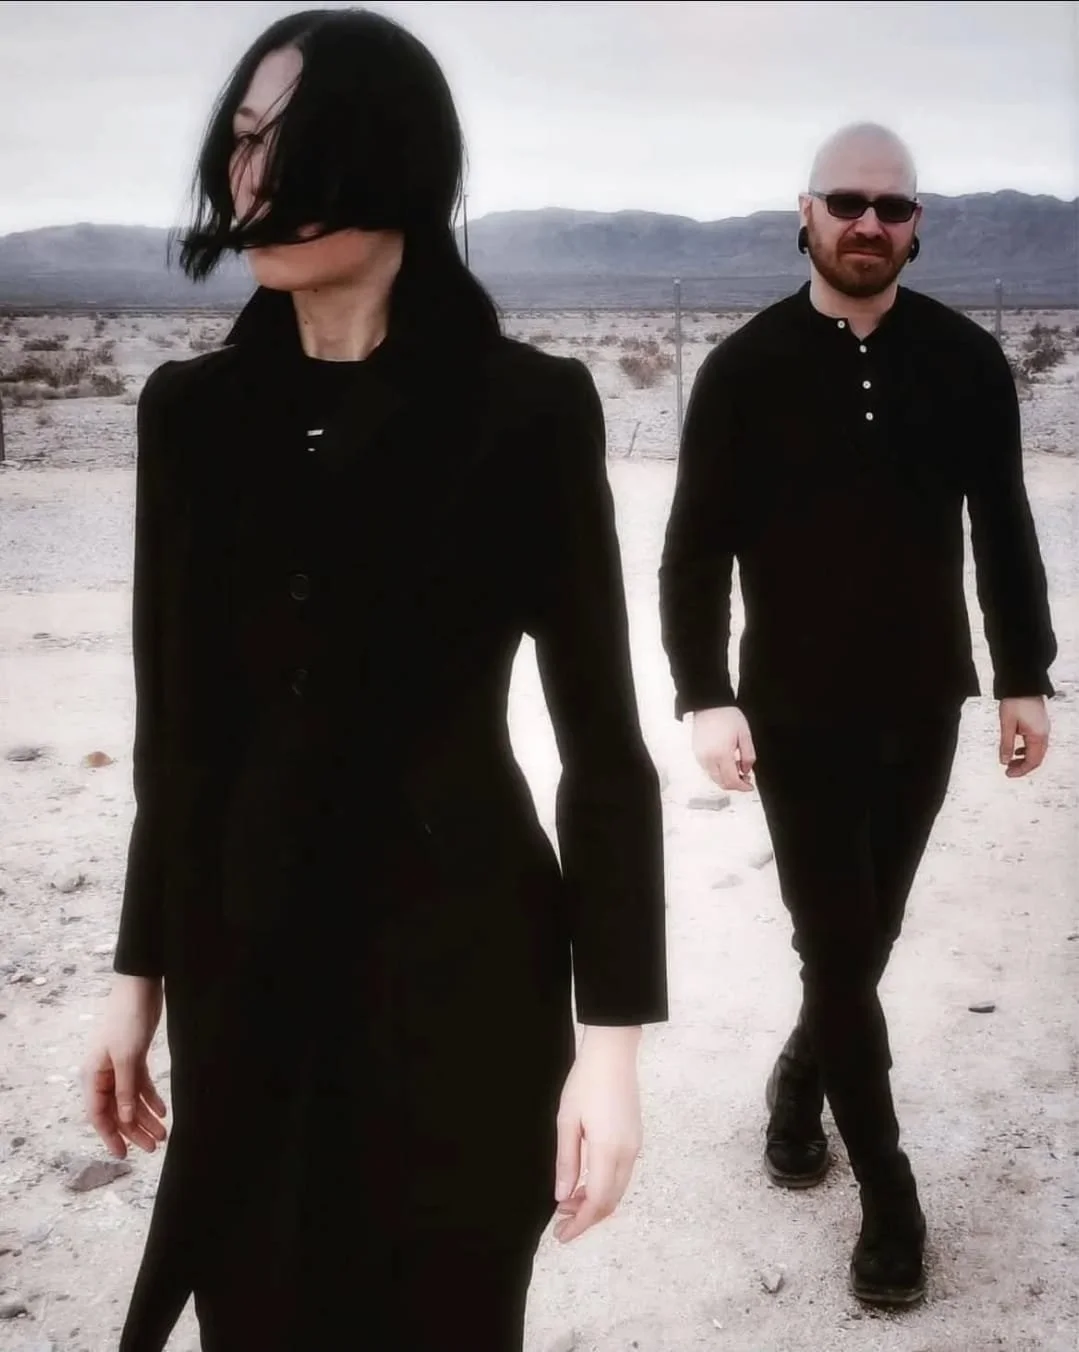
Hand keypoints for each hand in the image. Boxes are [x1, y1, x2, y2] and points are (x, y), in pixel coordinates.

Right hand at [82, 975, 167, 1158]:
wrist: (140, 987)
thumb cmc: (128, 1019)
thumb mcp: (127, 1057)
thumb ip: (125, 1089)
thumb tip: (123, 1119)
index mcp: (94, 1075)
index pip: (99, 1114)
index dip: (110, 1136)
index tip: (123, 1155)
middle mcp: (104, 1074)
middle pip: (117, 1111)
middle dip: (134, 1130)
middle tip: (154, 1147)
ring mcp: (119, 1066)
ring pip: (131, 1100)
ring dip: (146, 1117)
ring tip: (164, 1134)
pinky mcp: (135, 1058)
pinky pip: (140, 1085)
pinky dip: (151, 1099)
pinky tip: (164, 1111)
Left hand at [553, 1025, 642, 1242]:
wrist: (613, 1053)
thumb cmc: (586, 1082)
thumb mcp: (567, 1120)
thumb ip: (566, 1161)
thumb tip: (562, 1195)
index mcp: (608, 1150)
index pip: (597, 1202)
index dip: (580, 1223)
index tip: (561, 1235)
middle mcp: (627, 1153)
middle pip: (611, 1202)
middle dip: (586, 1218)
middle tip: (560, 1225)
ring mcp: (634, 1146)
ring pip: (618, 1190)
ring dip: (595, 1203)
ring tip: (567, 1203)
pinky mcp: (635, 1138)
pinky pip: (621, 1174)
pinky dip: (604, 1187)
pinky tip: (584, 1182)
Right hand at [691, 705, 755, 790]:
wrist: (709, 705)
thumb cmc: (726, 716)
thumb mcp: (745, 735)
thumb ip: (748, 756)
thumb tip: (746, 771)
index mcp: (721, 754)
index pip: (732, 781)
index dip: (742, 787)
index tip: (749, 786)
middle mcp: (708, 759)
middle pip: (722, 783)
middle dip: (735, 784)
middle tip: (746, 778)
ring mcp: (700, 757)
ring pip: (715, 778)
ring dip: (727, 778)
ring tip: (737, 766)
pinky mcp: (697, 754)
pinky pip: (709, 769)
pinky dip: (719, 771)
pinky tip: (727, 762)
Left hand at [998, 696, 1049, 777]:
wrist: (1022, 684)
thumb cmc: (1015, 702)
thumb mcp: (1007, 724)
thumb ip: (1006, 744)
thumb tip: (1004, 761)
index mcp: (1038, 736)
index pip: (1032, 761)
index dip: (1021, 770)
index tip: (1008, 774)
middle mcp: (1043, 734)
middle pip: (1036, 758)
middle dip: (1023, 766)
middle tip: (1008, 771)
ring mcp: (1042, 729)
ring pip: (1036, 751)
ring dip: (1024, 758)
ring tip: (1010, 761)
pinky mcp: (1039, 724)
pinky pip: (1035, 742)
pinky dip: (1025, 749)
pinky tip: (1015, 749)